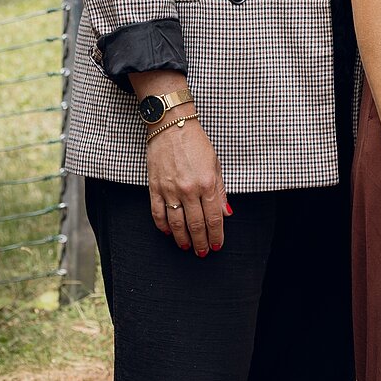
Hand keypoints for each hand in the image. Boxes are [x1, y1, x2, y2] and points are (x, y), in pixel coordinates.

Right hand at [145, 115, 226, 255]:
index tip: (217, 245)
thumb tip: (226, 213)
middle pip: (196, 224)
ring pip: (176, 223)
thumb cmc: (196, 143)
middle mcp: (189, 189)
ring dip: (182, 238)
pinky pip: (158, 213)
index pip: (213, 217)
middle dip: (201, 241)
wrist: (171, 127)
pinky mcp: (155, 188)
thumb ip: (220, 191)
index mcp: (207, 183)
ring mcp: (170, 190)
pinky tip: (168, 233)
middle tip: (202, 253)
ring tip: (187, 247)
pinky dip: (162, 226)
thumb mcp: (215, 164)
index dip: (216, 234)